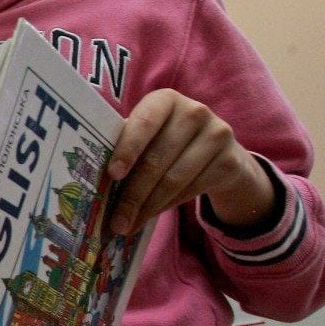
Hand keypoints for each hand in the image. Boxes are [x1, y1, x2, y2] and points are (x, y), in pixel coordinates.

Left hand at [107, 88, 274, 235]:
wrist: (222, 152)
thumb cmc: (170, 140)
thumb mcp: (151, 134)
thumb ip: (127, 145)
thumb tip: (95, 180)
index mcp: (165, 100)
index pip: (143, 123)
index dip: (127, 149)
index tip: (112, 175)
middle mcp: (194, 112)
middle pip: (156, 160)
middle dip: (131, 194)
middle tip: (115, 221)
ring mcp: (217, 135)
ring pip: (173, 180)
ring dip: (146, 207)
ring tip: (127, 225)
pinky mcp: (230, 162)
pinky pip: (191, 190)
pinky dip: (166, 206)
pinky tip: (150, 216)